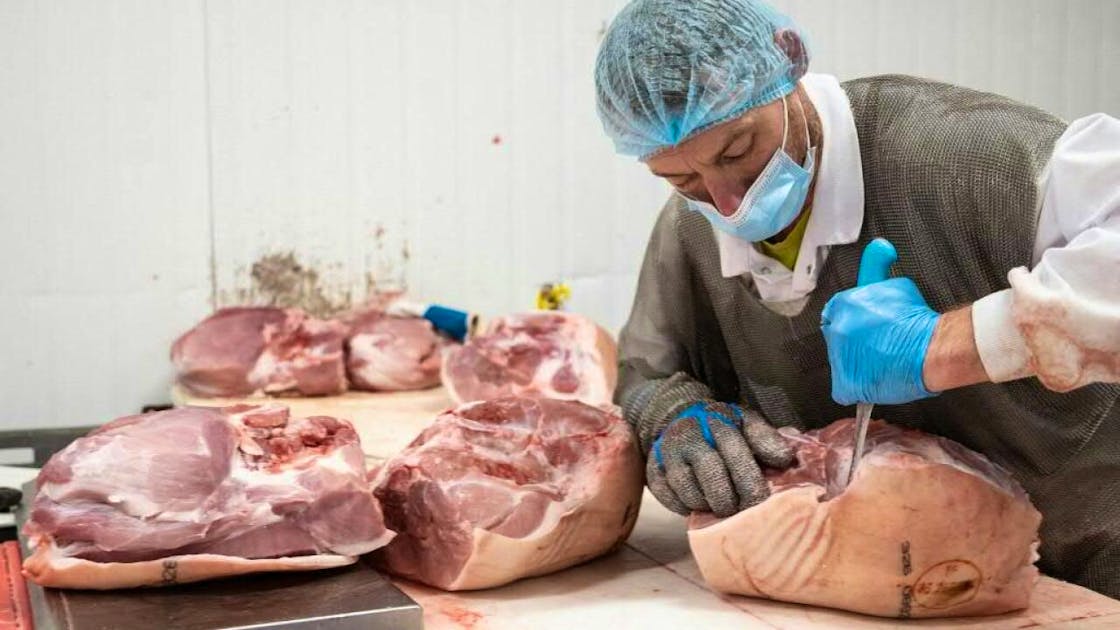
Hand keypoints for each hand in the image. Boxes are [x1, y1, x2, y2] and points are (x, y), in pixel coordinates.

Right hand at [647, 401, 794, 516]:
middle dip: (729, 498)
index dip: (748, 477)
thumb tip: (785, 459)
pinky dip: (686, 507)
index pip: (734, 448)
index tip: (761, 500)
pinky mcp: (653, 472)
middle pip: (710, 471)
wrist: (678, 418)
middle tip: (742, 512)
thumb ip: (767, 439)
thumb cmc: (722, 429)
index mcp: (717, 420)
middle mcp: (689, 434)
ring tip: (722, 507)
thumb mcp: (746, 424)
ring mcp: (667, 453)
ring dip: (708, 505)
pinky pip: (669, 499)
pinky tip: (700, 505)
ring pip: (688, 489)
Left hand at [821, 239, 939, 405]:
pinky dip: (855, 388)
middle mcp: (836, 330)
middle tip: (878, 344)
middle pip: (837, 337)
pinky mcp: (846, 382)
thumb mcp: (896, 284)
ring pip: (841, 362)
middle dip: (854, 341)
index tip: (868, 327)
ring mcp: (839, 358)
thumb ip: (878, 270)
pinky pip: (843, 389)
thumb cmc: (917, 318)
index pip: (837, 313)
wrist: (932, 348)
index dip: (854, 321)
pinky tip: (872, 381)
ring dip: (856, 362)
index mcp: (842, 305)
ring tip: (882, 361)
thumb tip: (880, 248)